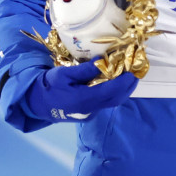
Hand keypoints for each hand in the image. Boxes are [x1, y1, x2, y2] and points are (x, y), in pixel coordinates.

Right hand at [21, 62, 136, 122]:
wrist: (38, 103)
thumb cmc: (49, 86)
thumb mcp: (64, 74)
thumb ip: (84, 70)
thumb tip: (102, 61)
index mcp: (83, 100)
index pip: (110, 91)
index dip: (124, 81)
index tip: (133, 69)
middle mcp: (90, 109)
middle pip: (116, 99)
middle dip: (129, 85)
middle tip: (137, 70)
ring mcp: (90, 113)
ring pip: (113, 102)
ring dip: (123, 89)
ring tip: (129, 74)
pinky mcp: (89, 113)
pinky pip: (106, 102)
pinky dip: (115, 92)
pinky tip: (115, 81)